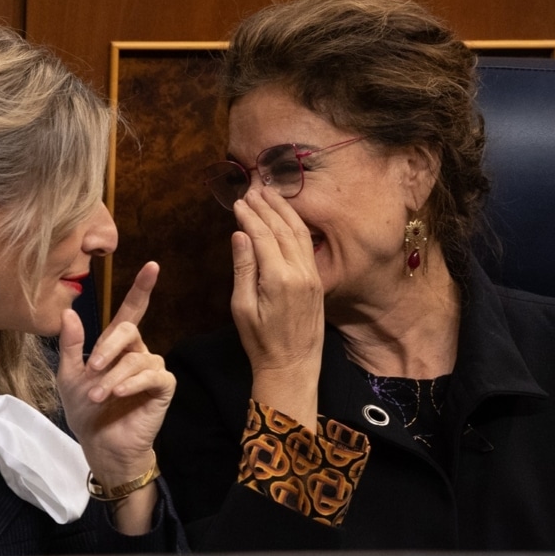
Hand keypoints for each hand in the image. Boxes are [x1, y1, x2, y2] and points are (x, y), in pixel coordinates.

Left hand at [57, 262, 174, 487]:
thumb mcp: (69, 376)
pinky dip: (132, 382)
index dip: (141, 288)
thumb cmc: (86, 412)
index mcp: (116, 346)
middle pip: (128, 330)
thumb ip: (71, 344)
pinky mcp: (163, 388)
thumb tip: (69, 312)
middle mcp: (137, 352)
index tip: (152, 266)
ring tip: (97, 396)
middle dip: (107, 348)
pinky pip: (153, 374)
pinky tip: (119, 393)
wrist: (100, 445)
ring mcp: (152, 369)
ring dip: (112, 377)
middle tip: (91, 370)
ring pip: (136, 358)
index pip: (131, 311)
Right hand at [231, 188, 322, 423]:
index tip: (237, 201)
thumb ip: (243, 268)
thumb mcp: (243, 307)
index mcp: (279, 278)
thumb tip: (239, 234)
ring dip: (284, 211)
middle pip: (283, 228)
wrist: (293, 367)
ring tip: (269, 193)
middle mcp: (300, 272)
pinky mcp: (317, 280)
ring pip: (299, 233)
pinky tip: (286, 217)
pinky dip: (295, 226)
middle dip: (267, 206)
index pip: (262, 235)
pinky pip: (306, 245)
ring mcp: (312, 275)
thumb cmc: (261, 341)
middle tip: (252, 188)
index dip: (249, 216)